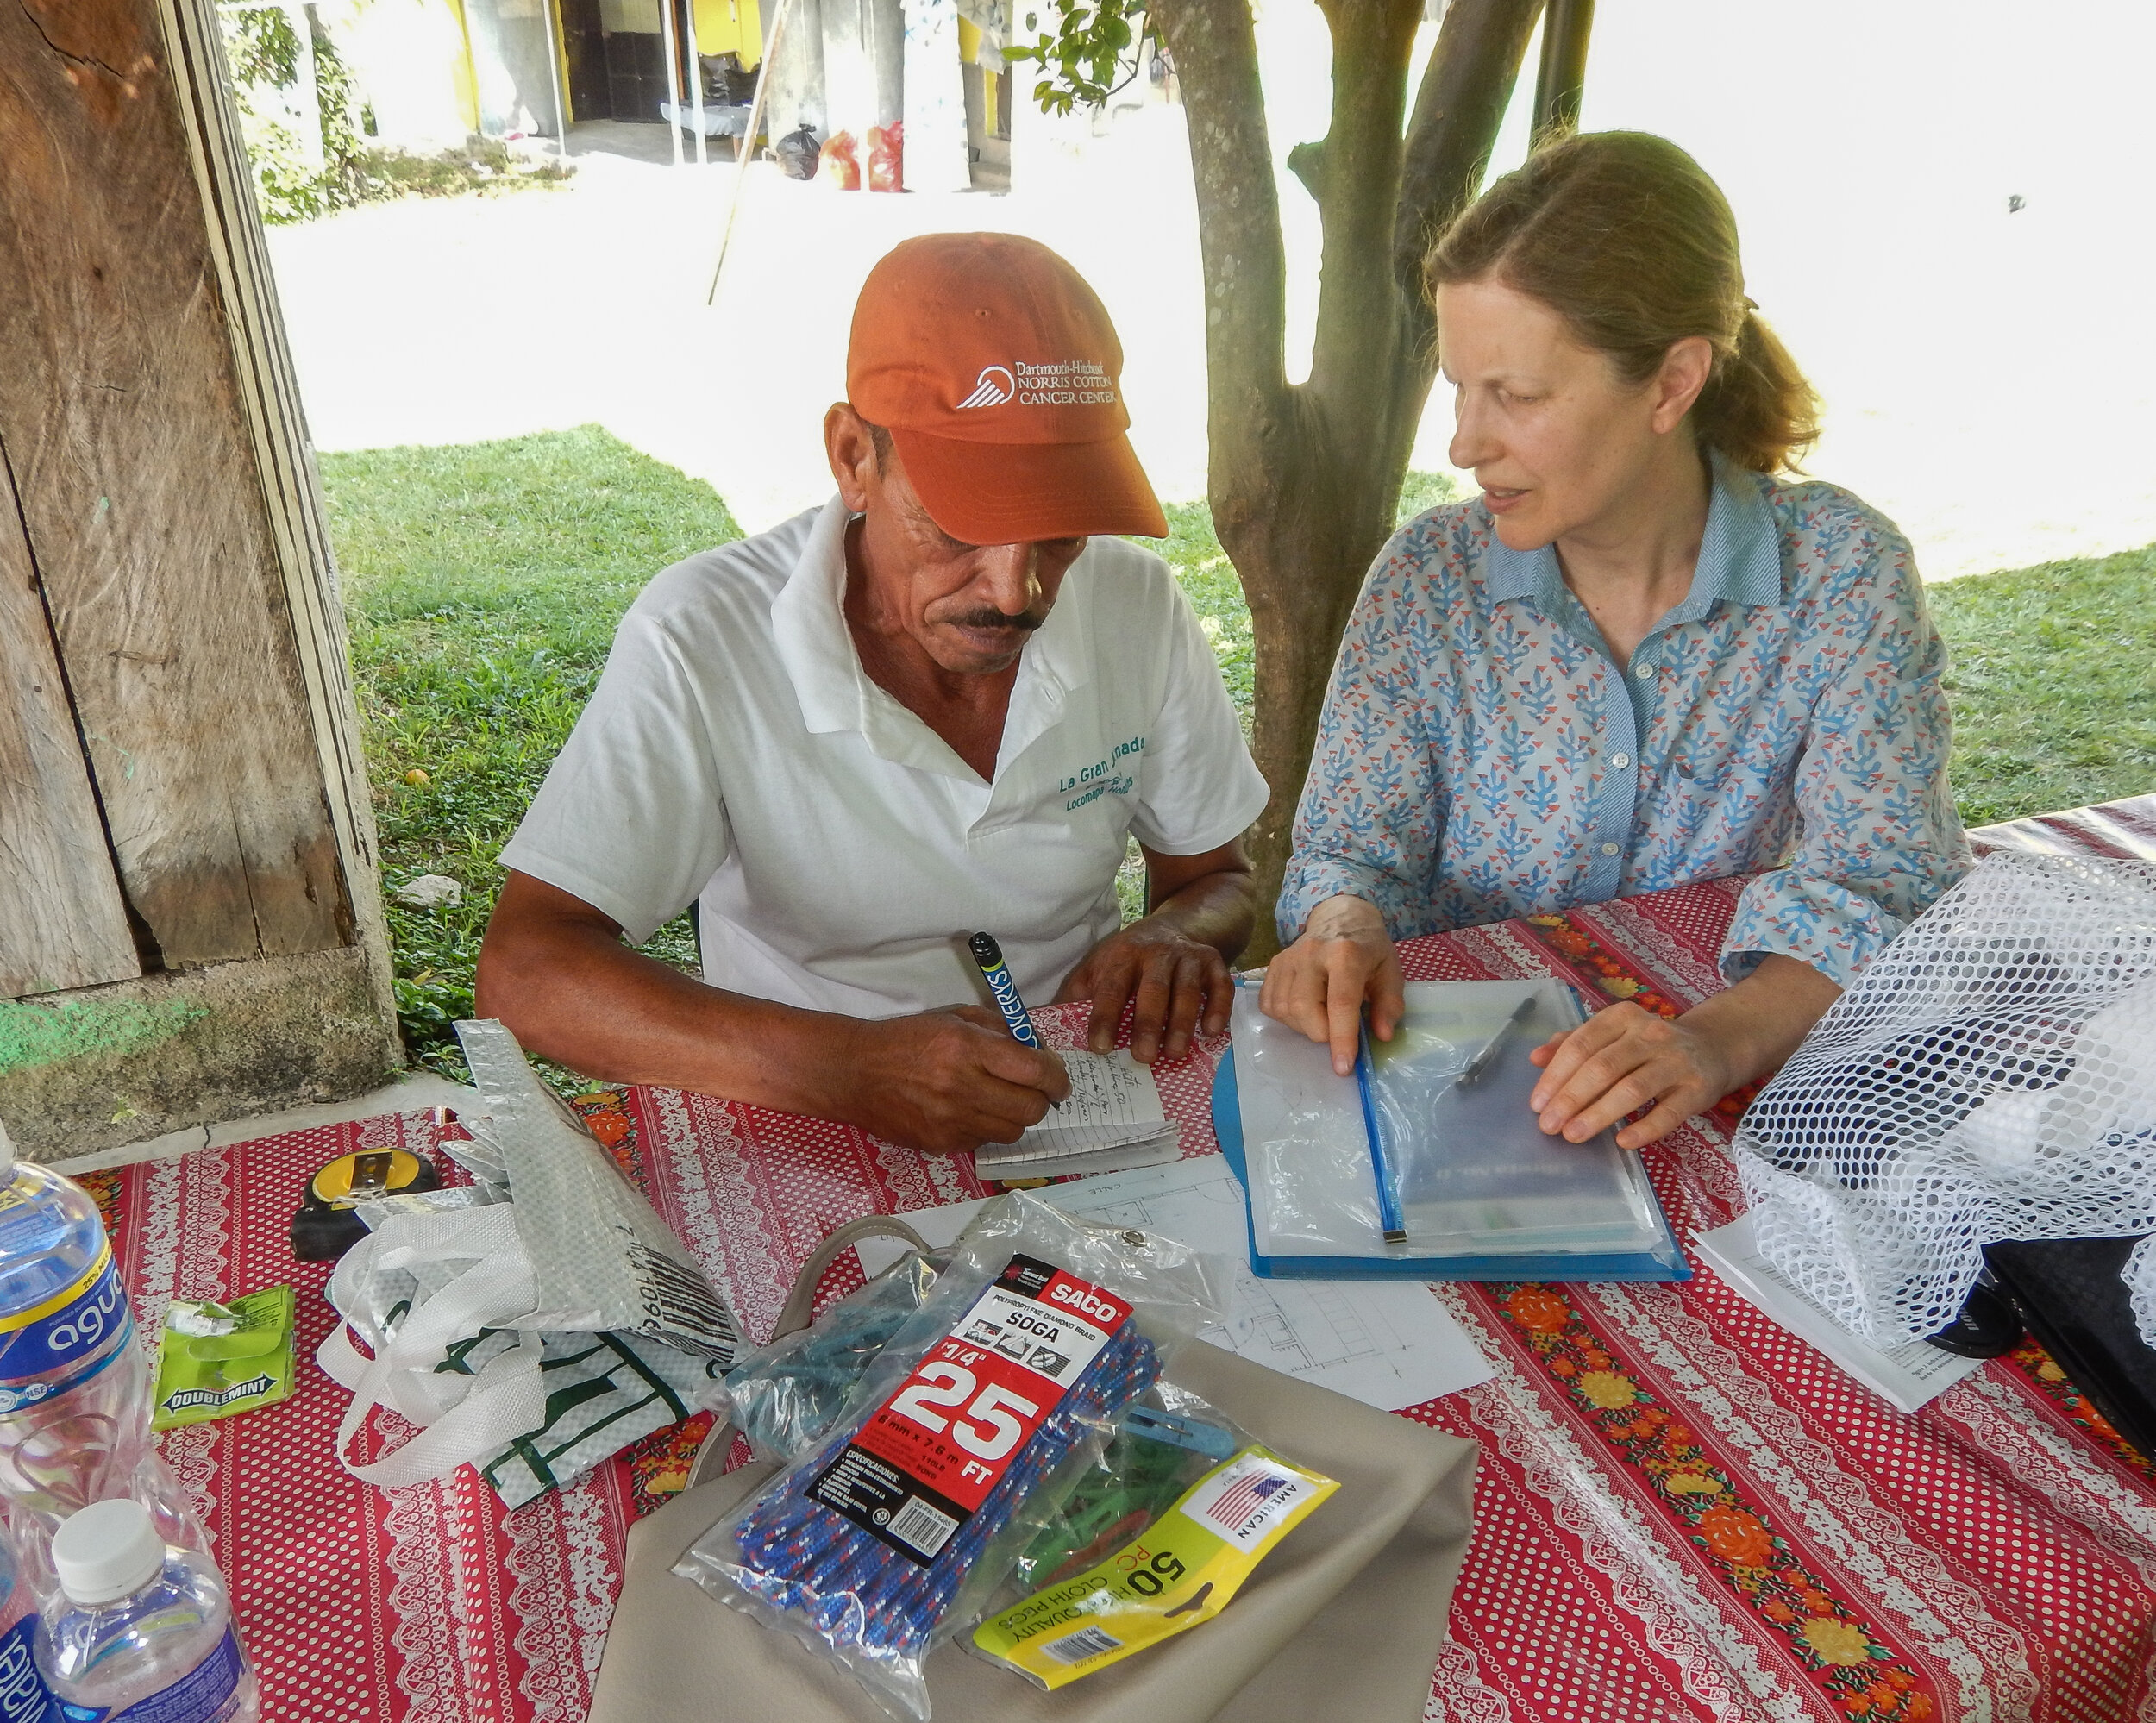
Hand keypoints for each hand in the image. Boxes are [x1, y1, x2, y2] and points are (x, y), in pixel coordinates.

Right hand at [838, 1007, 1069, 1154]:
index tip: (1059, 1078)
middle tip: (1034, 1090)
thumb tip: (1039, 1050)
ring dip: (1016, 1116)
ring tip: (1002, 1100)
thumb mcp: (955, 1017)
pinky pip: (983, 1141)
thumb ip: (1001, 1030)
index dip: (1057, 1077)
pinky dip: (987, 1128)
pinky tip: (971, 1111)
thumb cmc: (908, 1038)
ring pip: (1012, 1131)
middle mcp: (961, 1087)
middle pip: (1030, 1109)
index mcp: (967, 1048)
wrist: (856, 1072)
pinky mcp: (940, 1144)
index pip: (1033, 1071)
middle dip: (1042, 1099)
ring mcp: (951, 1121)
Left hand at [1054, 921, 1232, 1064]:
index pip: (1111, 989)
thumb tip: (1050, 1025)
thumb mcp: (1100, 964)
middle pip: (1153, 989)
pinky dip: (1218, 1007)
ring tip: (1174, 1053)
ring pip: (1187, 990)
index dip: (1105, 1018)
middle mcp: (1157, 953)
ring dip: (1182, 1023)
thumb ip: (1078, 993)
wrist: (1180, 923)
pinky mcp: (1214, 962)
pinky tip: (1211, 1032)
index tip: (1100, 1048)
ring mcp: (1188, 956)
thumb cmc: (1132, 956)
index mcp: (1123, 955)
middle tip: (1143, 1057)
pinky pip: (1220, 985)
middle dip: (1147, 1024)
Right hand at [1258, 894, 1405, 1075]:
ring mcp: (1287, 958)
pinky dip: (1285, 1018)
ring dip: (1304, 1027)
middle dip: (1321, 1034)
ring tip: (1322, 1017)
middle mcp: (1311, 953)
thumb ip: (1389, 1004)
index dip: (1342, 1038)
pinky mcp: (1273, 965)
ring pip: (1284, 1010)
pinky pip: (1269, 1005)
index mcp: (1345, 953)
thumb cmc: (1369, 949)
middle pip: (1304, 1008)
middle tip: (1337, 1033)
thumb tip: (1381, 1035)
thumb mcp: (1391, 971)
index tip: (1344, 1067)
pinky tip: (1305, 1009)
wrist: (1340, 916)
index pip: (1340, 1002)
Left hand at [1526, 1002, 1737, 1149]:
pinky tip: (1622, 1142)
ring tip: (1573, 1135)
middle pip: (1603, 1067)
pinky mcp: (1697, 1089)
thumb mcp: (1613, 1035)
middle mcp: (1649, 1034)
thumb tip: (1535, 1058)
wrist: (1713, 1048)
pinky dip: (1644, 1129)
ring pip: (1632, 1089)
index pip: (1581, 1045)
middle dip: (1571, 1098)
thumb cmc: (1649, 1046)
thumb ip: (1574, 1044)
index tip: (1537, 1105)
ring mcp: (1675, 1061)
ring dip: (1598, 1114)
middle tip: (1549, 1126)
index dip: (1555, 1076)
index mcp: (1622, 1018)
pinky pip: (1668, 1113)